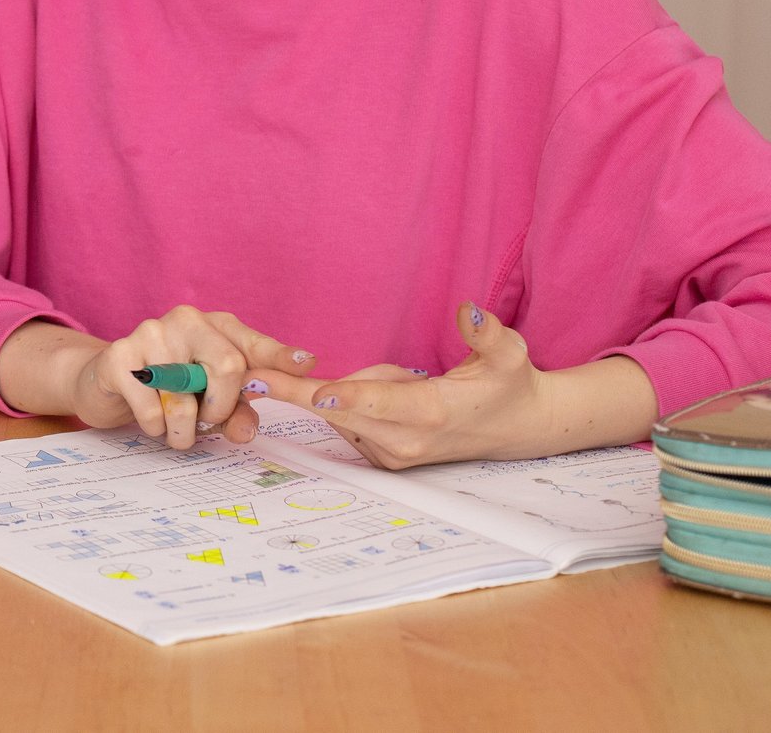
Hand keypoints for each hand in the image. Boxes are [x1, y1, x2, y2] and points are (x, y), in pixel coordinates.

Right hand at [0, 307, 316, 452]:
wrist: (108, 383)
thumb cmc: (170, 388)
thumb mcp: (209, 399)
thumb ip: (237, 413)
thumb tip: (246, 429)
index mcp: (215, 326)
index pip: (254, 343)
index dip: (280, 356)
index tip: (307, 365)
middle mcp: (185, 320)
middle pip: (228, 365)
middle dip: (222, 408)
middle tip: (208, 424)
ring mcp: (150, 333)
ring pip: (185, 396)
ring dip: (184, 431)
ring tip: (178, 435)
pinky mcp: (118, 356)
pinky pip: (149, 407)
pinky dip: (155, 427)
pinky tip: (151, 422)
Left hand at [255, 301, 659, 467]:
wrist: (517, 427)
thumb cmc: (509, 383)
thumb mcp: (509, 353)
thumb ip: (487, 333)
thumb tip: (468, 312)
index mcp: (432, 412)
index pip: (381, 404)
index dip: (347, 395)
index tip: (315, 392)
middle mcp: (407, 440)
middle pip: (340, 413)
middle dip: (299, 392)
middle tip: (253, 376)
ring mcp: (394, 454)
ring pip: (342, 412)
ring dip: (347, 387)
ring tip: (402, 377)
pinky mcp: (384, 458)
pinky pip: (348, 421)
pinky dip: (353, 400)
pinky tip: (391, 391)